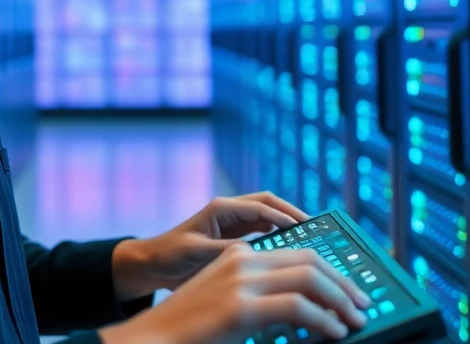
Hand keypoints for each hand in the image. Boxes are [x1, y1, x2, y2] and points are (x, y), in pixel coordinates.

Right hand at [100, 243, 371, 343]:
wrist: (152, 339)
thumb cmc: (189, 330)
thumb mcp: (226, 302)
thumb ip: (258, 296)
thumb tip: (302, 310)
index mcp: (238, 254)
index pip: (298, 252)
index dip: (331, 271)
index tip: (350, 291)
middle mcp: (241, 259)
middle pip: (309, 260)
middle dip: (343, 284)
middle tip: (362, 305)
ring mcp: (240, 281)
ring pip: (309, 278)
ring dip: (340, 300)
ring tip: (355, 320)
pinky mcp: (239, 307)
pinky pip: (297, 307)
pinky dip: (324, 320)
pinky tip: (334, 332)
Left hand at [112, 192, 308, 299]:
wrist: (154, 264)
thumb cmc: (171, 254)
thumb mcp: (198, 252)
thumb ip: (226, 250)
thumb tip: (255, 252)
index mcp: (222, 209)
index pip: (261, 206)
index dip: (284, 215)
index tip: (305, 227)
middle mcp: (230, 212)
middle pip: (269, 205)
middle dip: (292, 214)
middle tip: (315, 229)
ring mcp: (234, 225)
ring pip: (269, 218)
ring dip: (287, 226)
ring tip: (309, 241)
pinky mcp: (235, 239)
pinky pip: (263, 234)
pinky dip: (278, 239)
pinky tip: (291, 254)